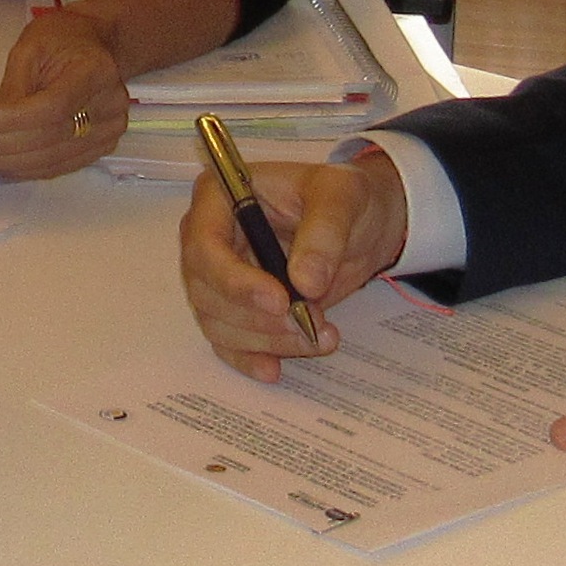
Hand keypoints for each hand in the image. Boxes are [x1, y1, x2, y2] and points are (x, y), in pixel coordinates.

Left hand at [0, 6, 130, 179]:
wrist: (96, 46)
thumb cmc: (61, 39)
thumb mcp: (31, 47)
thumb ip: (14, 87)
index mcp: (95, 74)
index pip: (51, 108)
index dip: (10, 120)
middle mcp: (109, 109)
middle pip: (47, 140)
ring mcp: (107, 132)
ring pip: (48, 160)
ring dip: (1, 163)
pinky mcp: (99, 148)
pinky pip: (55, 167)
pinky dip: (20, 169)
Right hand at [179, 156, 407, 379]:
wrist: (360, 224)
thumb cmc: (343, 198)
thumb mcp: (342, 197)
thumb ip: (324, 234)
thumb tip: (305, 282)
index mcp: (220, 197)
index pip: (204, 246)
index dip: (235, 281)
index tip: (279, 301)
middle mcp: (209, 239)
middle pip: (207, 291)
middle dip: (257, 317)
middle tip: (309, 323)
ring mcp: (221, 277)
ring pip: (219, 322)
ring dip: (266, 339)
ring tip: (318, 336)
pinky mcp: (237, 308)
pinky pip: (229, 341)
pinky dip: (251, 358)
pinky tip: (275, 367)